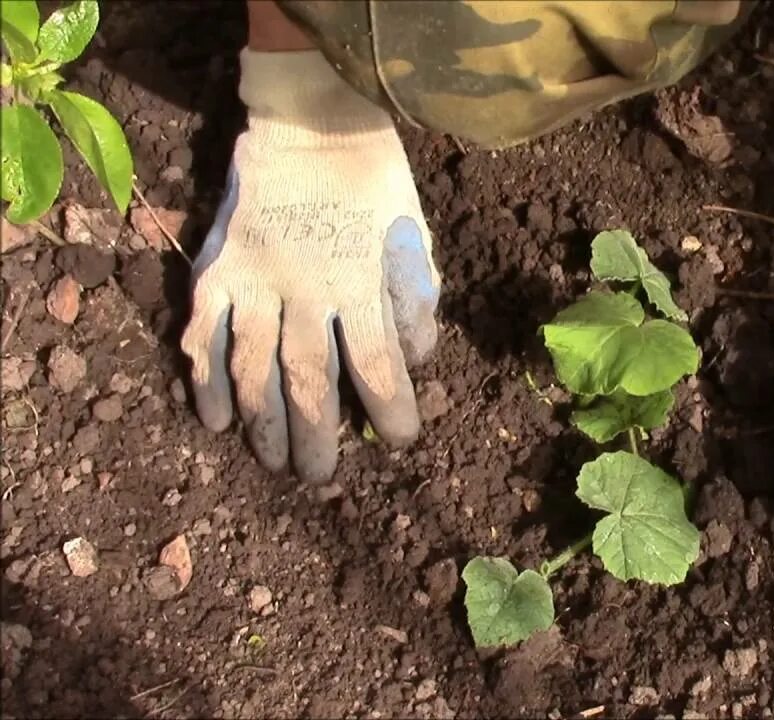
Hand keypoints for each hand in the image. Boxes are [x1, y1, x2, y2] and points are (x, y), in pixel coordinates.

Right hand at [181, 50, 439, 482]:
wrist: (311, 123)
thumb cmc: (376, 183)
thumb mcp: (415, 237)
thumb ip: (416, 302)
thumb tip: (416, 363)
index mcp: (361, 283)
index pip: (377, 367)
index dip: (391, 411)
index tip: (401, 441)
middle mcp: (305, 290)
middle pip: (308, 381)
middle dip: (317, 437)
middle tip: (320, 478)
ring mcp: (254, 281)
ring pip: (253, 369)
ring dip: (262, 424)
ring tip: (273, 462)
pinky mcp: (217, 269)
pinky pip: (205, 336)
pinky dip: (207, 382)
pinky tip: (214, 421)